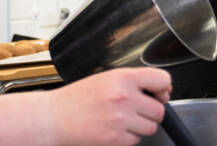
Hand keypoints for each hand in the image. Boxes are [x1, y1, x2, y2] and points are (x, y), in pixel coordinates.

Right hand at [50, 68, 171, 145]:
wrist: (53, 117)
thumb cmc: (77, 98)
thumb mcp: (106, 79)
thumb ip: (133, 82)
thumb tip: (162, 91)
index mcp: (123, 78)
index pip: (162, 79)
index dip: (163, 88)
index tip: (158, 93)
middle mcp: (124, 97)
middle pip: (159, 110)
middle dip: (150, 112)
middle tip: (134, 111)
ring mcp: (121, 119)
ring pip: (151, 128)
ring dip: (140, 127)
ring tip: (121, 120)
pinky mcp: (116, 139)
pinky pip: (135, 141)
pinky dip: (127, 138)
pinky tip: (112, 129)